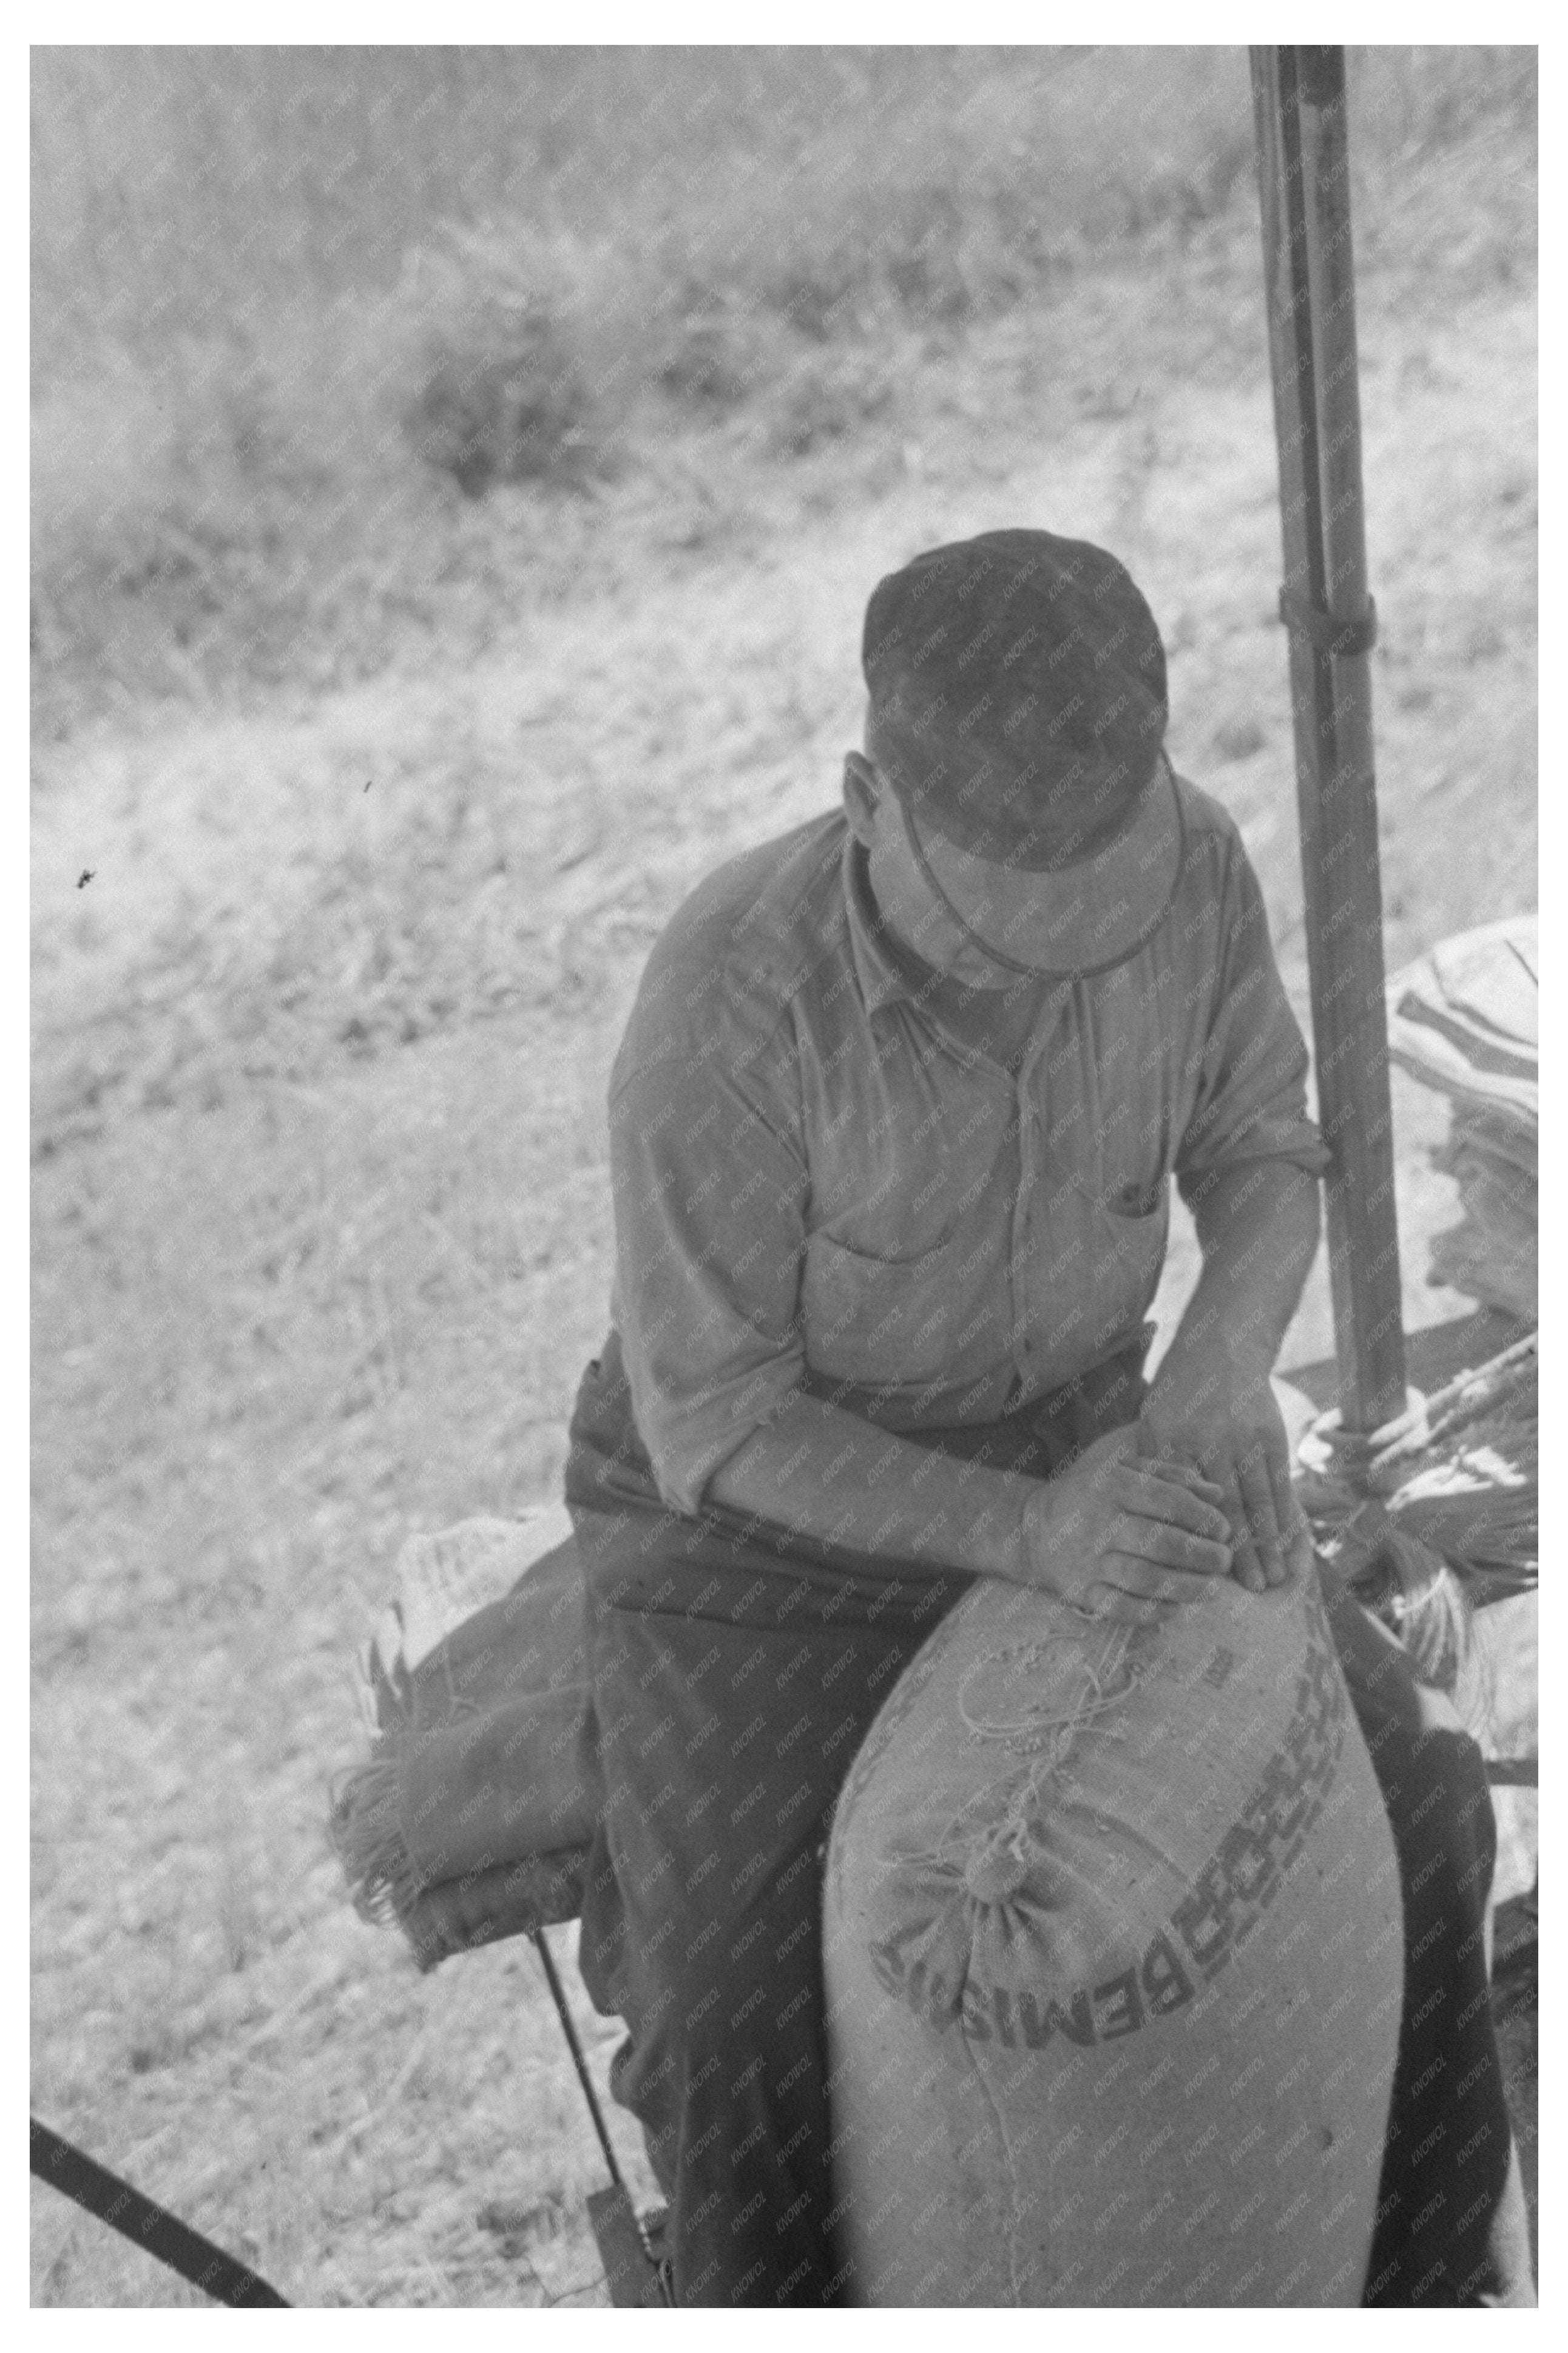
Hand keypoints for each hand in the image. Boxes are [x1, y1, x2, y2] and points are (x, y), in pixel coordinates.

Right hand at [1017, 1427, 1234, 1625]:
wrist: (1033, 1529)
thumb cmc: (1093, 1498)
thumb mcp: (1126, 1473)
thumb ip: (1172, 1477)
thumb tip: (1217, 1494)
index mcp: (1113, 1486)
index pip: (1168, 1501)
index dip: (1203, 1518)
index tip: (1223, 1530)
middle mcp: (1099, 1522)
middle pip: (1159, 1541)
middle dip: (1200, 1554)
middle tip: (1223, 1561)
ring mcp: (1088, 1560)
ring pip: (1143, 1578)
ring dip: (1184, 1587)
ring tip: (1211, 1590)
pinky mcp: (1080, 1591)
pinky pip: (1119, 1608)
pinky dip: (1152, 1613)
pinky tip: (1176, 1611)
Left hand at [1139, 1362, 1314, 1595]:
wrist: (1219, 1350)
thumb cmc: (1177, 1397)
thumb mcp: (1152, 1426)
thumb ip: (1154, 1471)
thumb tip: (1148, 1523)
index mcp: (1170, 1444)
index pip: (1181, 1504)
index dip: (1194, 1541)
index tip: (1202, 1575)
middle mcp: (1208, 1443)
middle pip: (1226, 1509)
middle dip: (1241, 1553)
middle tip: (1252, 1591)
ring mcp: (1244, 1440)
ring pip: (1258, 1500)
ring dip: (1269, 1544)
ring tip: (1274, 1579)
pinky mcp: (1271, 1436)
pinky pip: (1280, 1484)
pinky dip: (1287, 1516)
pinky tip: (1291, 1543)